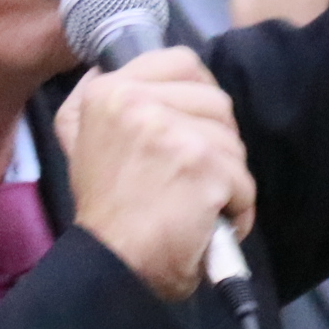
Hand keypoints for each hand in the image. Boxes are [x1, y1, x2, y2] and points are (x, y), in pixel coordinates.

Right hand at [58, 50, 254, 298]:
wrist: (110, 266)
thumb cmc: (104, 212)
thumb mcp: (86, 141)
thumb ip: (113, 101)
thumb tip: (134, 70)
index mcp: (109, 92)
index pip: (182, 62)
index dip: (200, 93)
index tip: (195, 125)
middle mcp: (137, 103)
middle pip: (216, 102)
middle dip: (216, 143)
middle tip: (194, 178)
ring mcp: (172, 132)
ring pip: (232, 142)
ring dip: (226, 178)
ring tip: (198, 205)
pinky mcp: (202, 166)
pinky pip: (243, 181)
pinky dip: (237, 209)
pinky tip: (209, 226)